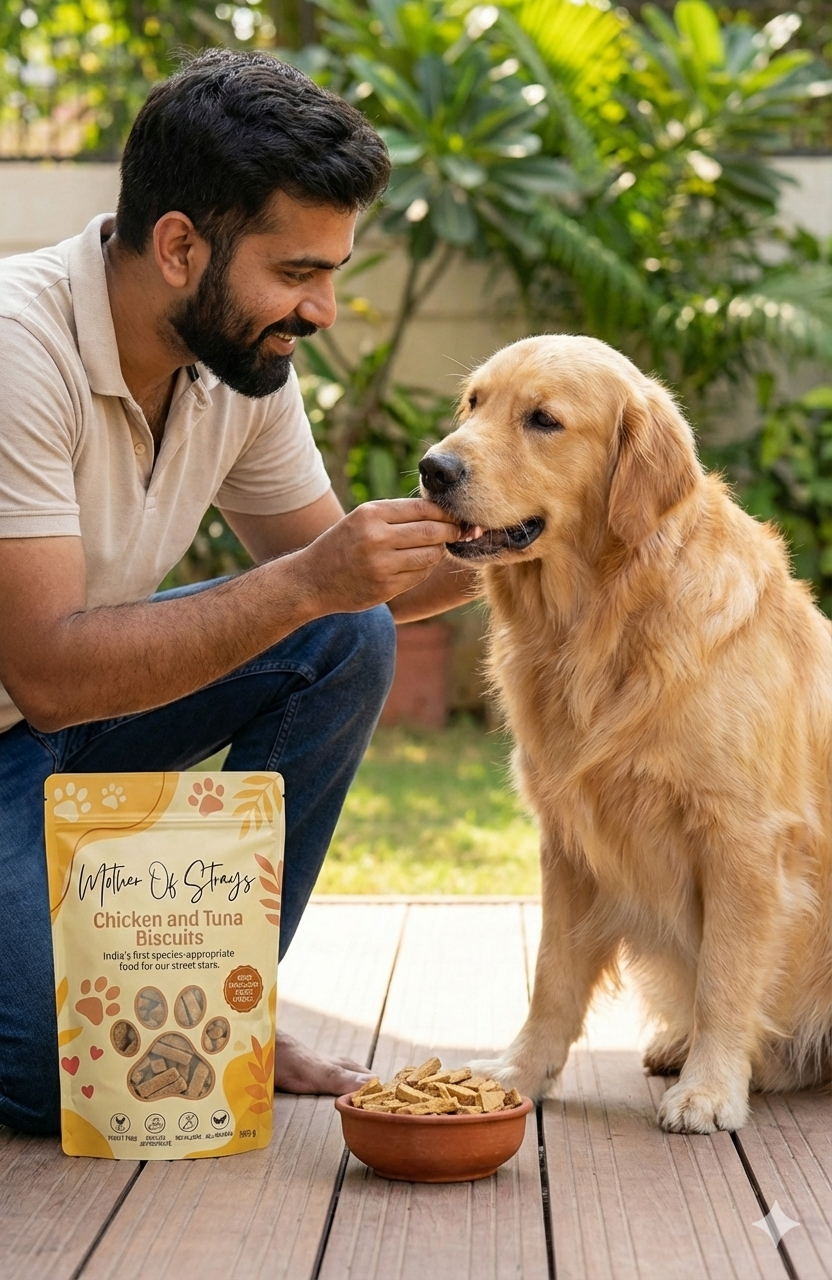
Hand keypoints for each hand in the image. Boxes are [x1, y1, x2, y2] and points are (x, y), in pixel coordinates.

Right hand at [295, 498, 460, 613]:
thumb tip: (443, 512)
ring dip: (439, 551)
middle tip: (460, 531)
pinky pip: (420, 575)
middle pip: (431, 531)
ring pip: (430, 555)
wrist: (312, 579)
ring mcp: (381, 565)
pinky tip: (418, 564)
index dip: (446, 512)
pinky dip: (425, 568)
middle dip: (451, 531)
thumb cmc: (343, 544)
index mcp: (371, 514)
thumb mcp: (362, 518)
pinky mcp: (386, 588)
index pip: (422, 508)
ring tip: (435, 548)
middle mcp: (376, 538)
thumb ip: (397, 514)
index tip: (456, 515)